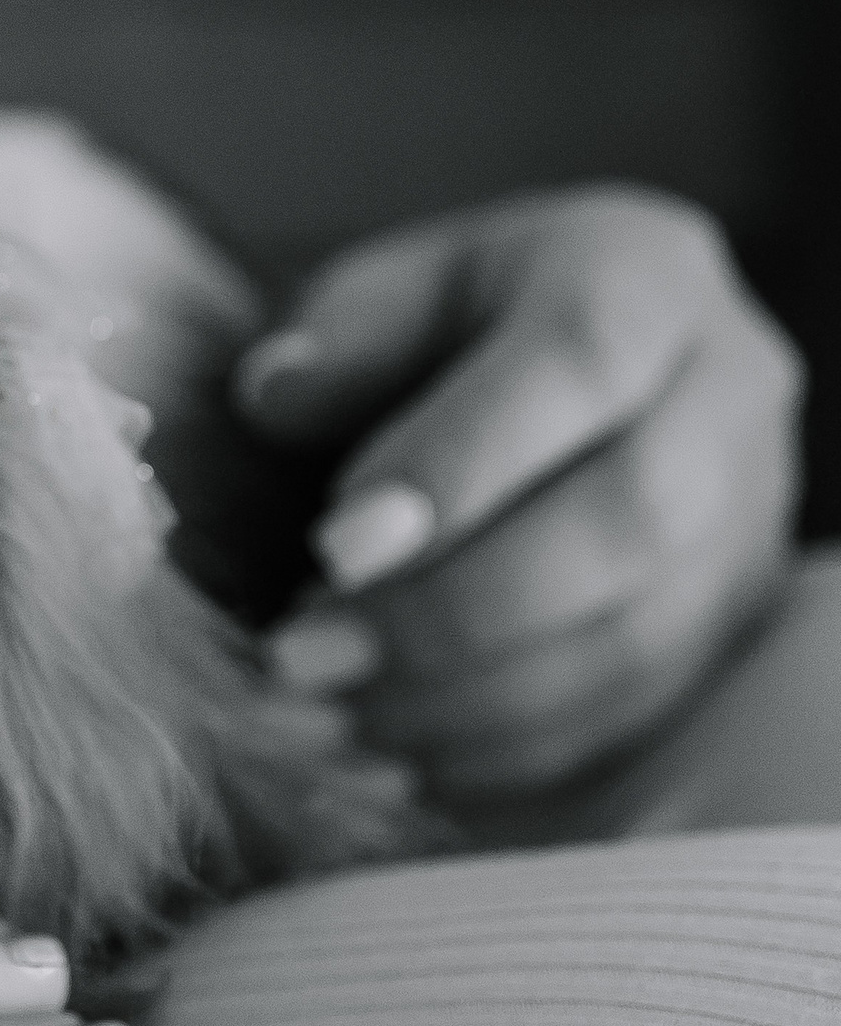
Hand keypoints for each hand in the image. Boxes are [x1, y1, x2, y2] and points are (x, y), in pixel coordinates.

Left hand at [235, 186, 802, 798]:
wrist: (547, 387)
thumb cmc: (448, 333)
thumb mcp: (385, 297)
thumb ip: (337, 338)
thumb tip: (277, 393)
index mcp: (645, 277)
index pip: (579, 362)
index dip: (458, 465)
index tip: (333, 547)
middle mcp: (729, 394)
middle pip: (629, 518)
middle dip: (452, 609)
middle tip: (305, 655)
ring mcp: (748, 520)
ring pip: (636, 637)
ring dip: (465, 697)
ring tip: (333, 710)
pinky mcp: (729, 624)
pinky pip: (632, 713)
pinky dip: (503, 748)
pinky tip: (394, 748)